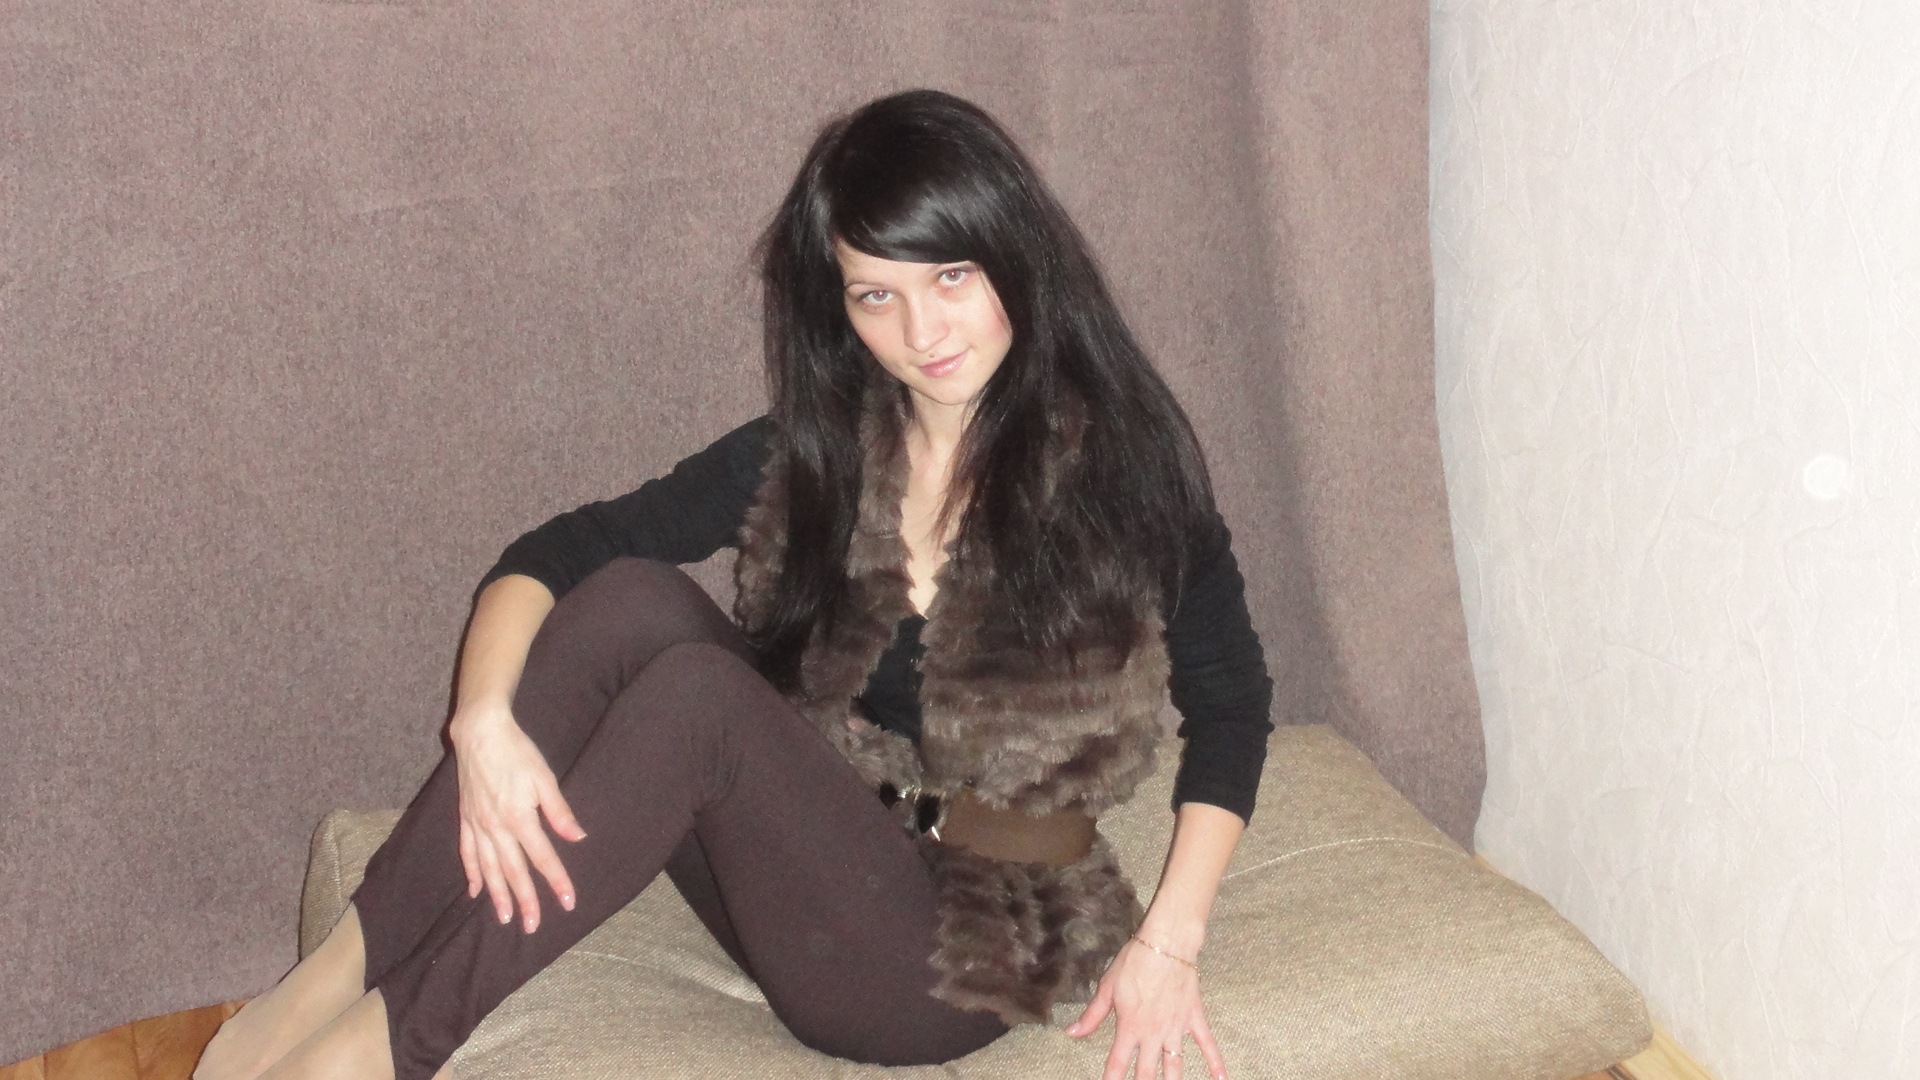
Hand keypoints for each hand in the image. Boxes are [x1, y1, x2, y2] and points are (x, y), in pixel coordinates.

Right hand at [449, 699, 586, 932]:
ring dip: (498, 895)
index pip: (543, 858)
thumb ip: (559, 812)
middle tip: (533, 926)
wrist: (480, 733)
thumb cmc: (517, 752)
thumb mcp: (544, 779)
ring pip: (489, 869)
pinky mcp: (465, 819)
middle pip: (513, 871)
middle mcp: (496, 827)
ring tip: (507, 918)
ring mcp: (477, 825)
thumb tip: (577, 838)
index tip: (568, 902)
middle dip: (526, 900)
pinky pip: (467, 853)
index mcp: (520, 818)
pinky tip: (475, 891)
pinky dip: (472, 873)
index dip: (556, 881)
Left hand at [1067, 937, 1225, 1079]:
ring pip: (1175, 1066)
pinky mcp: (1194, 1019)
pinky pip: (1208, 1045)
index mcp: (1130, 1027)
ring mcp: (1176, 1029)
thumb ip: (1092, 1015)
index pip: (1118, 1064)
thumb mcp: (1107, 986)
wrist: (1166, 944)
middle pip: (1147, 1073)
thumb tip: (1072, 1032)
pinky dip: (1216, 1063)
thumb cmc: (1135, 961)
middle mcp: (1153, 1034)